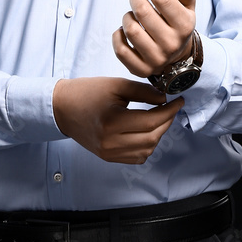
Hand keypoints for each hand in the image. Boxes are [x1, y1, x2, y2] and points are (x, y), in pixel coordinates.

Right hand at [52, 77, 183, 163]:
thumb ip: (143, 91)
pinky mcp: (107, 157)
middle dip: (166, 122)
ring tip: (159, 118)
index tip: (178, 101)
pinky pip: (136, 157)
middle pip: (152, 137)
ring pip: (146, 150)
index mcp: (112, 122)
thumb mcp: (116, 84)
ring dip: (158, 134)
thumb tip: (165, 99)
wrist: (63, 108)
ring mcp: (109, 153)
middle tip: (171, 108)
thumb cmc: (87, 92)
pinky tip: (147, 131)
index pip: (151, 121)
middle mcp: (110, 142)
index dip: (169, 111)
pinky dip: (147, 146)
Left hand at [112, 0, 196, 77]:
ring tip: (132, 15)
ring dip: (127, 16)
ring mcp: (156, 59)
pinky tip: (125, 31)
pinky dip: (118, 35)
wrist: (177, 56)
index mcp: (184, 25)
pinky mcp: (141, 69)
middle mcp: (172, 44)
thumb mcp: (187, 6)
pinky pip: (120, 49)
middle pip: (142, 11)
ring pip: (130, 29)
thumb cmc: (178, 23)